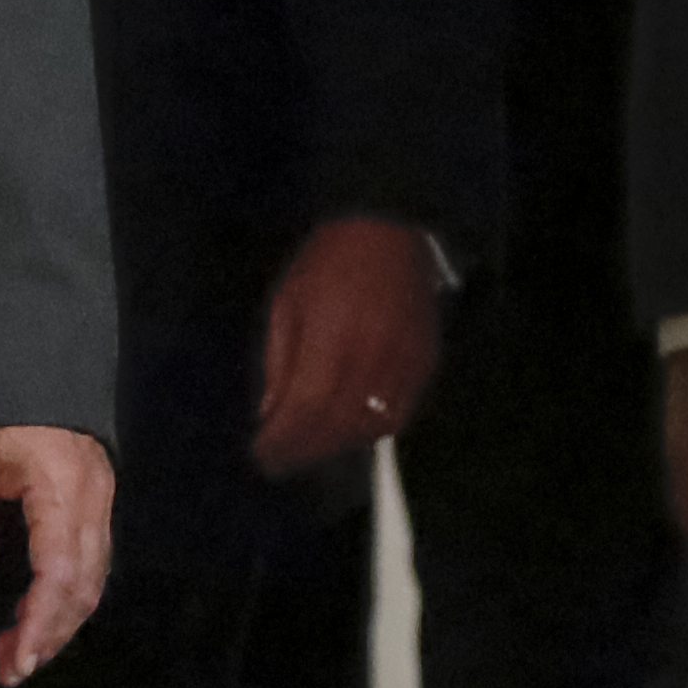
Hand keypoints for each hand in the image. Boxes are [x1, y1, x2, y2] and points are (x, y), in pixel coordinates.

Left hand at [0, 422, 114, 685]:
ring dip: (59, 619)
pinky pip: (92, 556)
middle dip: (50, 633)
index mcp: (60, 485)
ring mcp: (100, 493)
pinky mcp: (97, 494)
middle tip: (10, 668)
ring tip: (17, 650)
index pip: (59, 572)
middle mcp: (91, 493)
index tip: (18, 659)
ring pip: (93, 575)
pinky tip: (36, 609)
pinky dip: (67, 592)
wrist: (26, 351)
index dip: (41, 622)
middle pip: (84, 583)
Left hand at [254, 217, 441, 479]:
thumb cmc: (328, 261)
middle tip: (282, 460)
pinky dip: (373, 427)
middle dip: (305, 450)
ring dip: (338, 444)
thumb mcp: (287, 304)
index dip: (282, 442)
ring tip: (313, 444)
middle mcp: (370, 356)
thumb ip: (279, 364)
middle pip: (336, 426)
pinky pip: (400, 413)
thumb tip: (271, 415)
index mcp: (330, 338)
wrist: (388, 227)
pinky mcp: (425, 361)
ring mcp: (403, 361)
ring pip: (371, 427)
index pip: (305, 410)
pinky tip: (351, 425)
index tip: (262, 455)